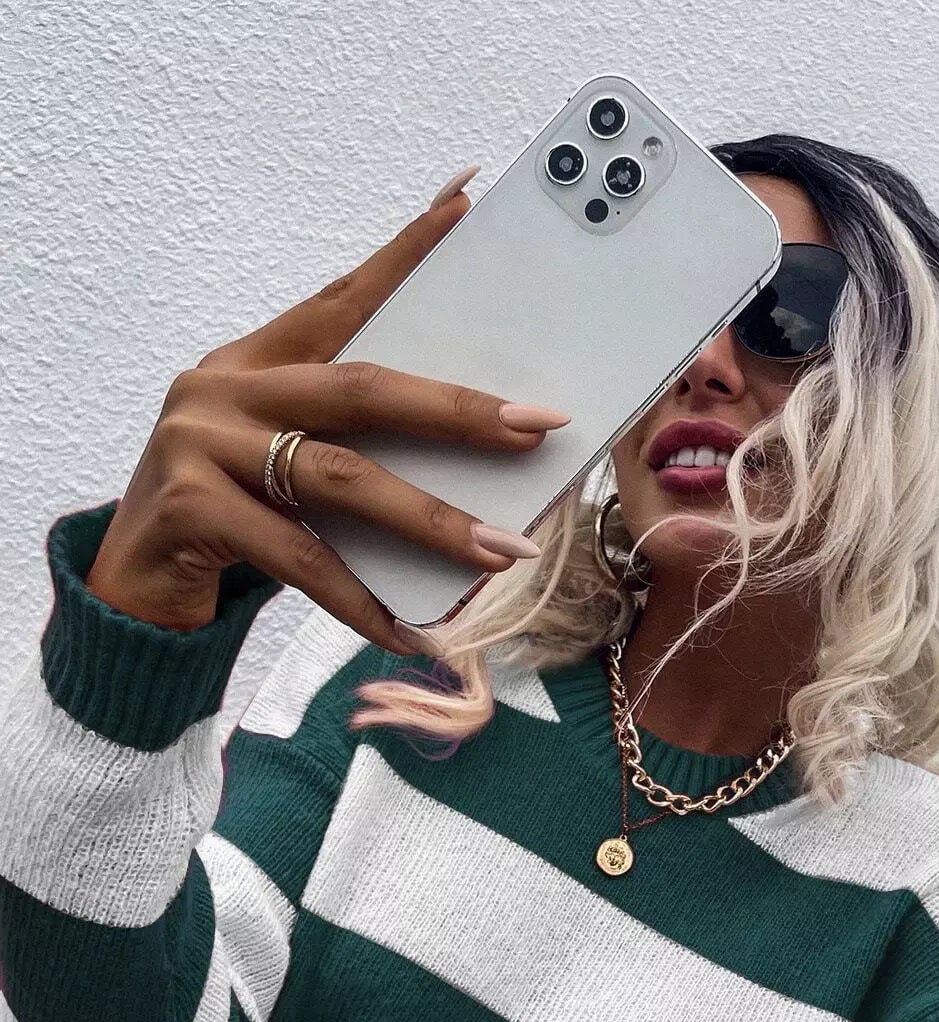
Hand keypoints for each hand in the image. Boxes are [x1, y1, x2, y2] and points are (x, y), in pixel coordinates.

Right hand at [86, 167, 568, 653]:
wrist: (133, 585)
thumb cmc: (231, 520)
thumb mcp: (286, 468)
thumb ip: (349, 448)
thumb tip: (472, 467)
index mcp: (256, 361)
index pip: (341, 298)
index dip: (403, 255)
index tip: (465, 204)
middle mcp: (225, 387)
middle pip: (361, 389)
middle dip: (458, 410)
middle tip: (539, 425)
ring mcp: (201, 444)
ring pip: (341, 479)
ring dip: (432, 521)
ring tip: (502, 554)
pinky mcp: (191, 508)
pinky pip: (301, 560)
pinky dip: (362, 602)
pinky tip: (412, 633)